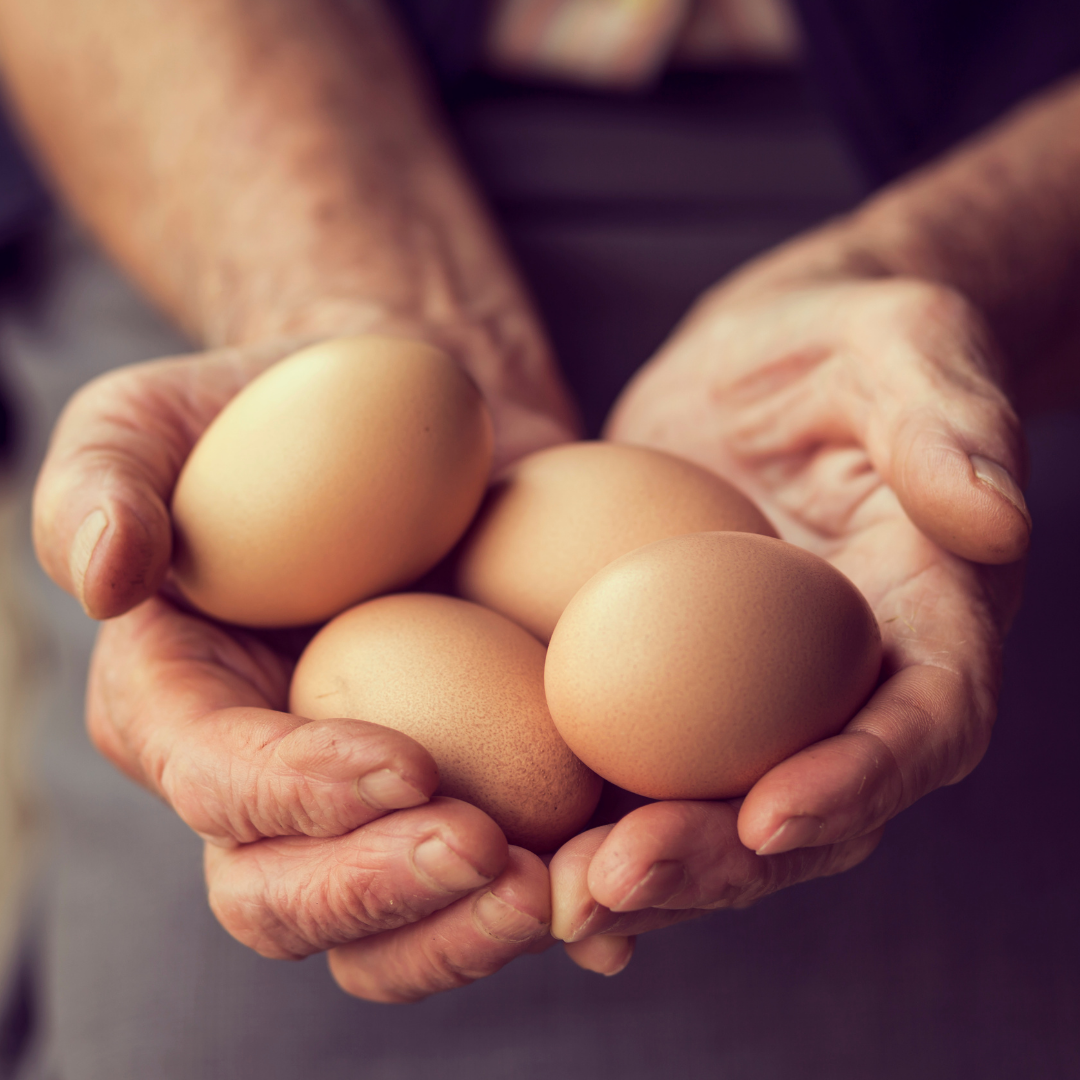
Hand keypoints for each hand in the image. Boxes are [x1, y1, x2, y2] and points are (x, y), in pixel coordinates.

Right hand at [33, 334, 573, 999]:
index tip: (409, 766)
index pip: (216, 783)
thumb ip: (102, 480)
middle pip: (287, 899)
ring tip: (563, 891)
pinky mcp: (465, 786)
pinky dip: (552, 904)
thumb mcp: (155, 417)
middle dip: (382, 894)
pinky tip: (612, 897)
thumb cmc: (272, 411)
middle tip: (491, 856)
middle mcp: (263, 783)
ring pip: (391, 928)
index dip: (296, 794)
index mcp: (179, 708)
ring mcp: (367, 802)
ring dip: (470, 931)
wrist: (412, 417)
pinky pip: (491, 880)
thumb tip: (105, 575)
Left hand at [550, 250, 1028, 973]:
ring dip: (644, 872)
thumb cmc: (849, 340)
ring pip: (715, 815)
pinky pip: (640, 768)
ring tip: (553, 898)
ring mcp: (756, 697)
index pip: (923, 725)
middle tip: (616, 881)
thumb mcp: (907, 345)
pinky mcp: (673, 685)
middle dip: (719, 860)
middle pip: (807, 809)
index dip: (859, 782)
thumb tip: (993, 517)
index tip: (773, 815)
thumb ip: (950, 423)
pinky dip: (591, 824)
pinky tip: (521, 859)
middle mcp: (847, 684)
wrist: (763, 356)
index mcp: (928, 621)